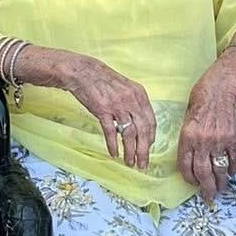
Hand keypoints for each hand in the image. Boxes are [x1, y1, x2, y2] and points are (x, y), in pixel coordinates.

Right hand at [61, 52, 155, 169]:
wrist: (84, 72)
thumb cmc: (104, 81)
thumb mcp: (126, 88)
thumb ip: (135, 104)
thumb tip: (140, 124)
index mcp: (140, 95)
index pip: (151, 121)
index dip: (151, 138)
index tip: (149, 148)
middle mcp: (131, 101)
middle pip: (143, 131)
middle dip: (144, 150)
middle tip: (143, 164)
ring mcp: (117, 106)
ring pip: (129, 134)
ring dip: (130, 151)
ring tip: (129, 163)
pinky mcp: (103, 110)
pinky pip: (111, 132)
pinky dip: (113, 145)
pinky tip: (114, 153)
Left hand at [177, 71, 235, 200]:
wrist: (223, 84)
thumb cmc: (202, 95)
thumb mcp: (187, 116)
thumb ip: (188, 136)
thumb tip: (192, 154)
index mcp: (187, 136)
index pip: (186, 165)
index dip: (189, 178)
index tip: (192, 183)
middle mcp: (203, 142)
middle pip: (203, 173)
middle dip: (206, 188)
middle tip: (208, 196)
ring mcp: (219, 141)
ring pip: (219, 170)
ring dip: (220, 183)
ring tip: (220, 189)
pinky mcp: (233, 138)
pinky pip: (233, 159)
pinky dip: (232, 169)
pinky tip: (231, 173)